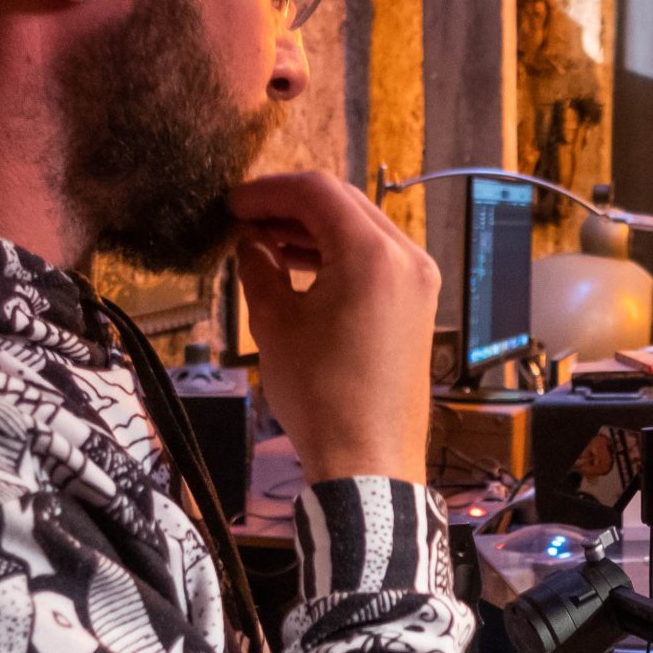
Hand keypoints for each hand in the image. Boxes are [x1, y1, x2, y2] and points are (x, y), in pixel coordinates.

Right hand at [231, 172, 438, 483]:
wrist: (369, 461)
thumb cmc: (321, 396)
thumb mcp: (275, 325)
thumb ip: (259, 269)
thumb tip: (250, 242)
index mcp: (373, 255)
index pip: (318, 192)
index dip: (268, 191)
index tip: (233, 203)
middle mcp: (407, 258)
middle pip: (344, 204)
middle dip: (290, 206)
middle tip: (245, 220)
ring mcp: (419, 282)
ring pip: (361, 230)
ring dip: (314, 230)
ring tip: (264, 243)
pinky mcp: (418, 306)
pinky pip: (376, 261)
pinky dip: (339, 256)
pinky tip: (300, 267)